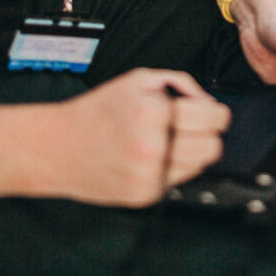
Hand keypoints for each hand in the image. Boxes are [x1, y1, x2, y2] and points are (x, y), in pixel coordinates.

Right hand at [48, 69, 229, 206]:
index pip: (213, 118)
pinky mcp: (143, 196)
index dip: (218, 114)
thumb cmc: (97, 111)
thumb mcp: (139, 79)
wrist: (56, 147)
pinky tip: (152, 157)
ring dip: (192, 152)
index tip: (216, 114)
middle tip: (196, 127)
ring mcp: (147, 175)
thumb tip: (209, 103)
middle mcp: (152, 146)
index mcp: (153, 112)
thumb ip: (181, 84)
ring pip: (199, 166)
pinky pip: (177, 181)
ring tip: (171, 140)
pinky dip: (171, 168)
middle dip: (210, 134)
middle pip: (213, 146)